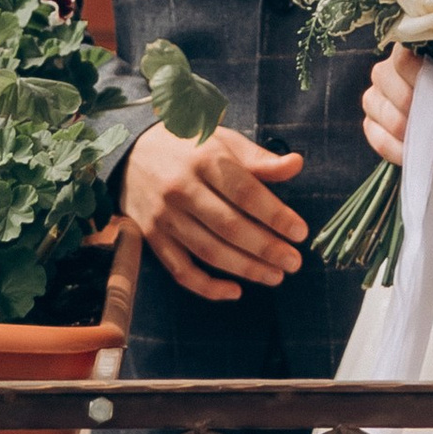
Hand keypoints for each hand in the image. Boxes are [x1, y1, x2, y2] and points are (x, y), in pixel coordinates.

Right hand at [123, 122, 306, 299]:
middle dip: (266, 248)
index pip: (245, 192)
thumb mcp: (224, 141)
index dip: (275, 215)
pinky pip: (181, 270)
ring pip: (209, 252)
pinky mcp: (152, 238)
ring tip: (275, 276)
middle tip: (294, 262)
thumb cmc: (189, 146)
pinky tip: (235, 292)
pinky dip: (208, 287)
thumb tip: (297, 165)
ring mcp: (164, 217)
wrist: (132, 152)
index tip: (300, 233)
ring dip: (245, 269)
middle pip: (229, 226)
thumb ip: (259, 159)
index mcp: (205, 159)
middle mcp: (182, 189)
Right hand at [362, 45, 419, 164]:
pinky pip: (382, 143)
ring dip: (420, 138)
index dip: (422, 78)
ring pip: (392, 121)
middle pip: (401, 95)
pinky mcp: (369, 124)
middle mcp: (382, 73)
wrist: (429, 104)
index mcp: (403, 53)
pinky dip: (404, 152)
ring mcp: (372, 99)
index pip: (404, 60)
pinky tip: (421, 155)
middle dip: (428, 116)